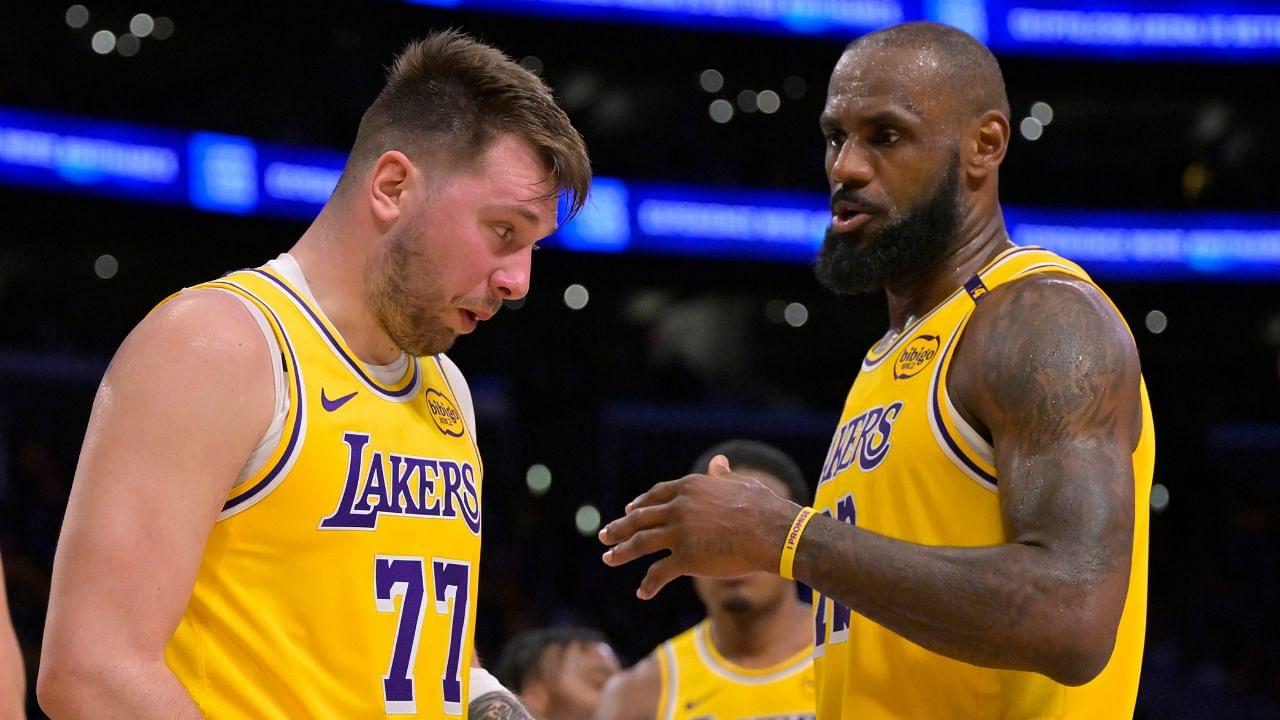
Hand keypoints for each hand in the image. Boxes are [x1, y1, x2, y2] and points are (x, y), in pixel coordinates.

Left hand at [598, 455, 800, 598]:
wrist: (774, 532)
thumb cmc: (763, 507)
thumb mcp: (740, 484)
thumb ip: (723, 476)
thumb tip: (718, 461)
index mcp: (689, 487)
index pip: (656, 496)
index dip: (640, 504)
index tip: (628, 510)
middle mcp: (678, 507)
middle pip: (640, 518)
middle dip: (619, 527)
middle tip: (604, 534)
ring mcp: (679, 533)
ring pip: (641, 543)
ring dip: (621, 551)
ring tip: (608, 558)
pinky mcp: (685, 558)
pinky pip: (659, 573)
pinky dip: (648, 584)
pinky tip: (641, 593)